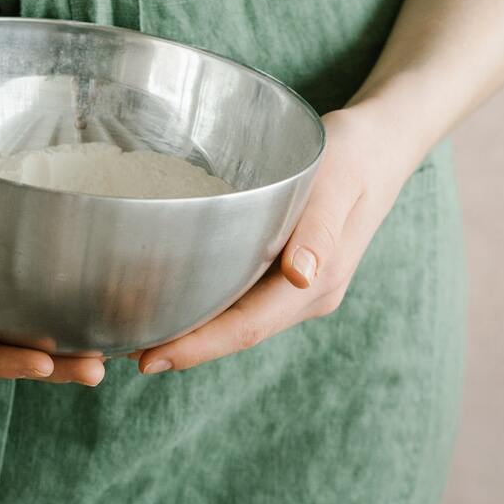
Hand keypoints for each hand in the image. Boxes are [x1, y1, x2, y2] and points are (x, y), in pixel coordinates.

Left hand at [135, 104, 419, 375]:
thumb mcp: (337, 180)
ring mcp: (298, 289)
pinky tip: (170, 300)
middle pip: (237, 333)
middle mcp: (307, 295)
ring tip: (133, 332)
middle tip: (120, 350)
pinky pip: (243, 300)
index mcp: (318, 283)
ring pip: (238, 321)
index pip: (248, 327)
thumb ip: (319, 229)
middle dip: (182, 346)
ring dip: (191, 331)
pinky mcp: (287, 273)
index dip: (198, 346)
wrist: (383, 144)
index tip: (148, 358)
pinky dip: (205, 306)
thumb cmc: (353, 153)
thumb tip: (300, 278)